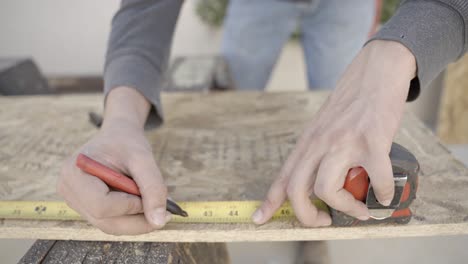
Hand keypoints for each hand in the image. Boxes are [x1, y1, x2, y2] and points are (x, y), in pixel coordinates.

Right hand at [57, 87, 169, 234]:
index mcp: (75, 173)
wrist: (117, 135)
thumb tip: (159, 221)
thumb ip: (153, 187)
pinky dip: (132, 219)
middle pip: (106, 221)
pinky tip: (145, 205)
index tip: (150, 197)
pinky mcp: (86, 208)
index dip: (130, 207)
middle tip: (166, 213)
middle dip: (138, 221)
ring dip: (138, 222)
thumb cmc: (127, 143)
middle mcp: (69, 190)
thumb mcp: (143, 158)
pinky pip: (112, 222)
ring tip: (158, 206)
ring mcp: (76, 201)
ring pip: (110, 226)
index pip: (101, 205)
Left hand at [252, 40, 416, 225]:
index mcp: (307, 141)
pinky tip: (385, 195)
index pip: (282, 176)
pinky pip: (376, 180)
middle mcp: (320, 143)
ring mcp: (344, 142)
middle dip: (307, 216)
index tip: (260, 219)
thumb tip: (322, 184)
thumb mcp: (324, 125)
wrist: (376, 71)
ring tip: (359, 209)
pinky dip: (383, 194)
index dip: (269, 201)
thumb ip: (320, 152)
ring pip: (327, 189)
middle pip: (298, 190)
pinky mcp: (372, 141)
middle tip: (324, 221)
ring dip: (345, 208)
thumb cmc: (351, 101)